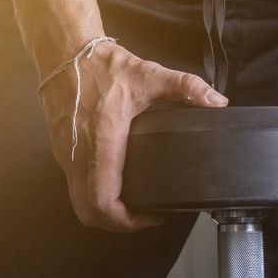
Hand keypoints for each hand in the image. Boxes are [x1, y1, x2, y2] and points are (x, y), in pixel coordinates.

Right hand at [38, 42, 227, 231]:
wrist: (64, 53)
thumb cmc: (101, 66)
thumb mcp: (148, 75)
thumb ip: (186, 88)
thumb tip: (216, 101)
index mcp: (102, 145)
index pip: (104, 202)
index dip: (128, 221)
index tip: (151, 215)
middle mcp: (79, 156)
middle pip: (88, 213)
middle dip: (116, 224)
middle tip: (142, 215)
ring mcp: (66, 155)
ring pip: (78, 202)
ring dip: (102, 210)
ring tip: (130, 203)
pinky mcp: (61, 150)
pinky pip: (74, 185)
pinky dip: (92, 194)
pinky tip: (113, 181)